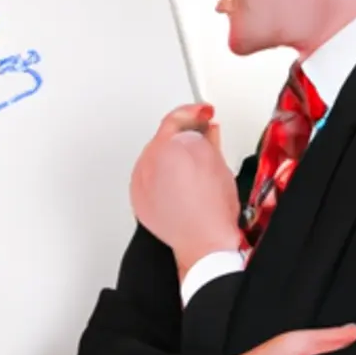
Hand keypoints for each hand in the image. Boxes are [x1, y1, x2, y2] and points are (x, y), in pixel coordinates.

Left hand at [130, 103, 241, 269]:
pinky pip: (148, 177)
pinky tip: (179, 182)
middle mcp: (148, 162)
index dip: (193, 113)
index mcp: (168, 148)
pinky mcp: (138, 197)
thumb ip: (206, 138)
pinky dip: (162, 175)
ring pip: (155, 157)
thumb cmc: (212, 208)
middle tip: (202, 136)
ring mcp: (140, 181)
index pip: (176, 119)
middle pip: (163, 138)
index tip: (202, 113)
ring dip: (171, 156)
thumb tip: (204, 130)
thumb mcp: (217, 161)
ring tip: (193, 165)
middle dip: (183, 136)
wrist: (203, 241)